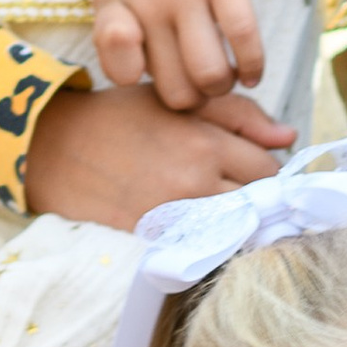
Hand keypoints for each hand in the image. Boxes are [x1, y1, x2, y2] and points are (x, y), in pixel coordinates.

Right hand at [22, 78, 287, 229]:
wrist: (58, 149)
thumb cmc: (120, 117)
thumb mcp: (178, 100)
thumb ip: (239, 113)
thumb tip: (289, 136)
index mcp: (206, 143)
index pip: (268, 169)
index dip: (267, 168)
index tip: (254, 167)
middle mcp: (197, 184)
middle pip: (258, 204)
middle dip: (257, 197)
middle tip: (239, 188)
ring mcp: (177, 216)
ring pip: (236, 229)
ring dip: (238, 220)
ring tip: (220, 205)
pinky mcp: (156, 239)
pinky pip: (205, 246)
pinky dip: (211, 238)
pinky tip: (199, 223)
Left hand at [93, 0, 266, 107]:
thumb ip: (118, 29)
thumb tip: (143, 76)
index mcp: (114, 7)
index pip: (123, 76)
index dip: (146, 83)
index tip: (163, 70)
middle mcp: (146, 5)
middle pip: (175, 90)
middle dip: (195, 98)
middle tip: (205, 82)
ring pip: (208, 76)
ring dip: (224, 85)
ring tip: (229, 73)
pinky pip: (242, 38)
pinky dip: (254, 64)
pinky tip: (252, 67)